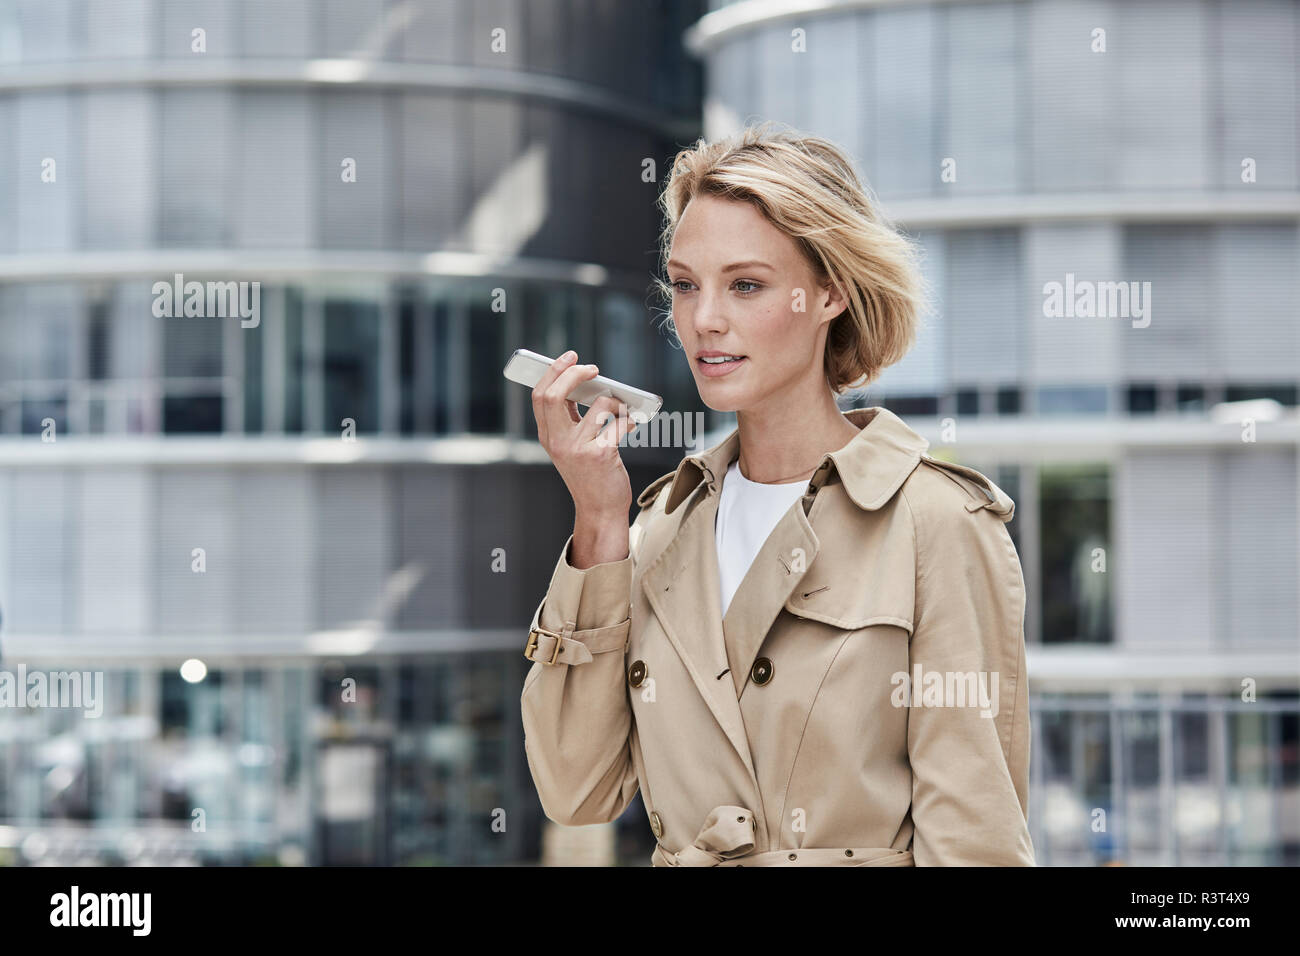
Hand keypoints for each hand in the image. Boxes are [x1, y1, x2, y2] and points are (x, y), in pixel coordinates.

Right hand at [531, 351, 637, 559]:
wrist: (600, 510)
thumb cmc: (590, 475)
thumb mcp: (572, 446)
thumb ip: (572, 419)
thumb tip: (588, 383)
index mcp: (547, 437)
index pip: (540, 396)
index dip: (553, 372)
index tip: (569, 358)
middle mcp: (557, 442)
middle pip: (554, 395)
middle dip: (573, 373)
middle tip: (592, 367)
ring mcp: (578, 449)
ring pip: (597, 405)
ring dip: (614, 401)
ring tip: (622, 407)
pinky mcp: (601, 455)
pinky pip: (619, 423)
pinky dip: (630, 418)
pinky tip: (634, 422)